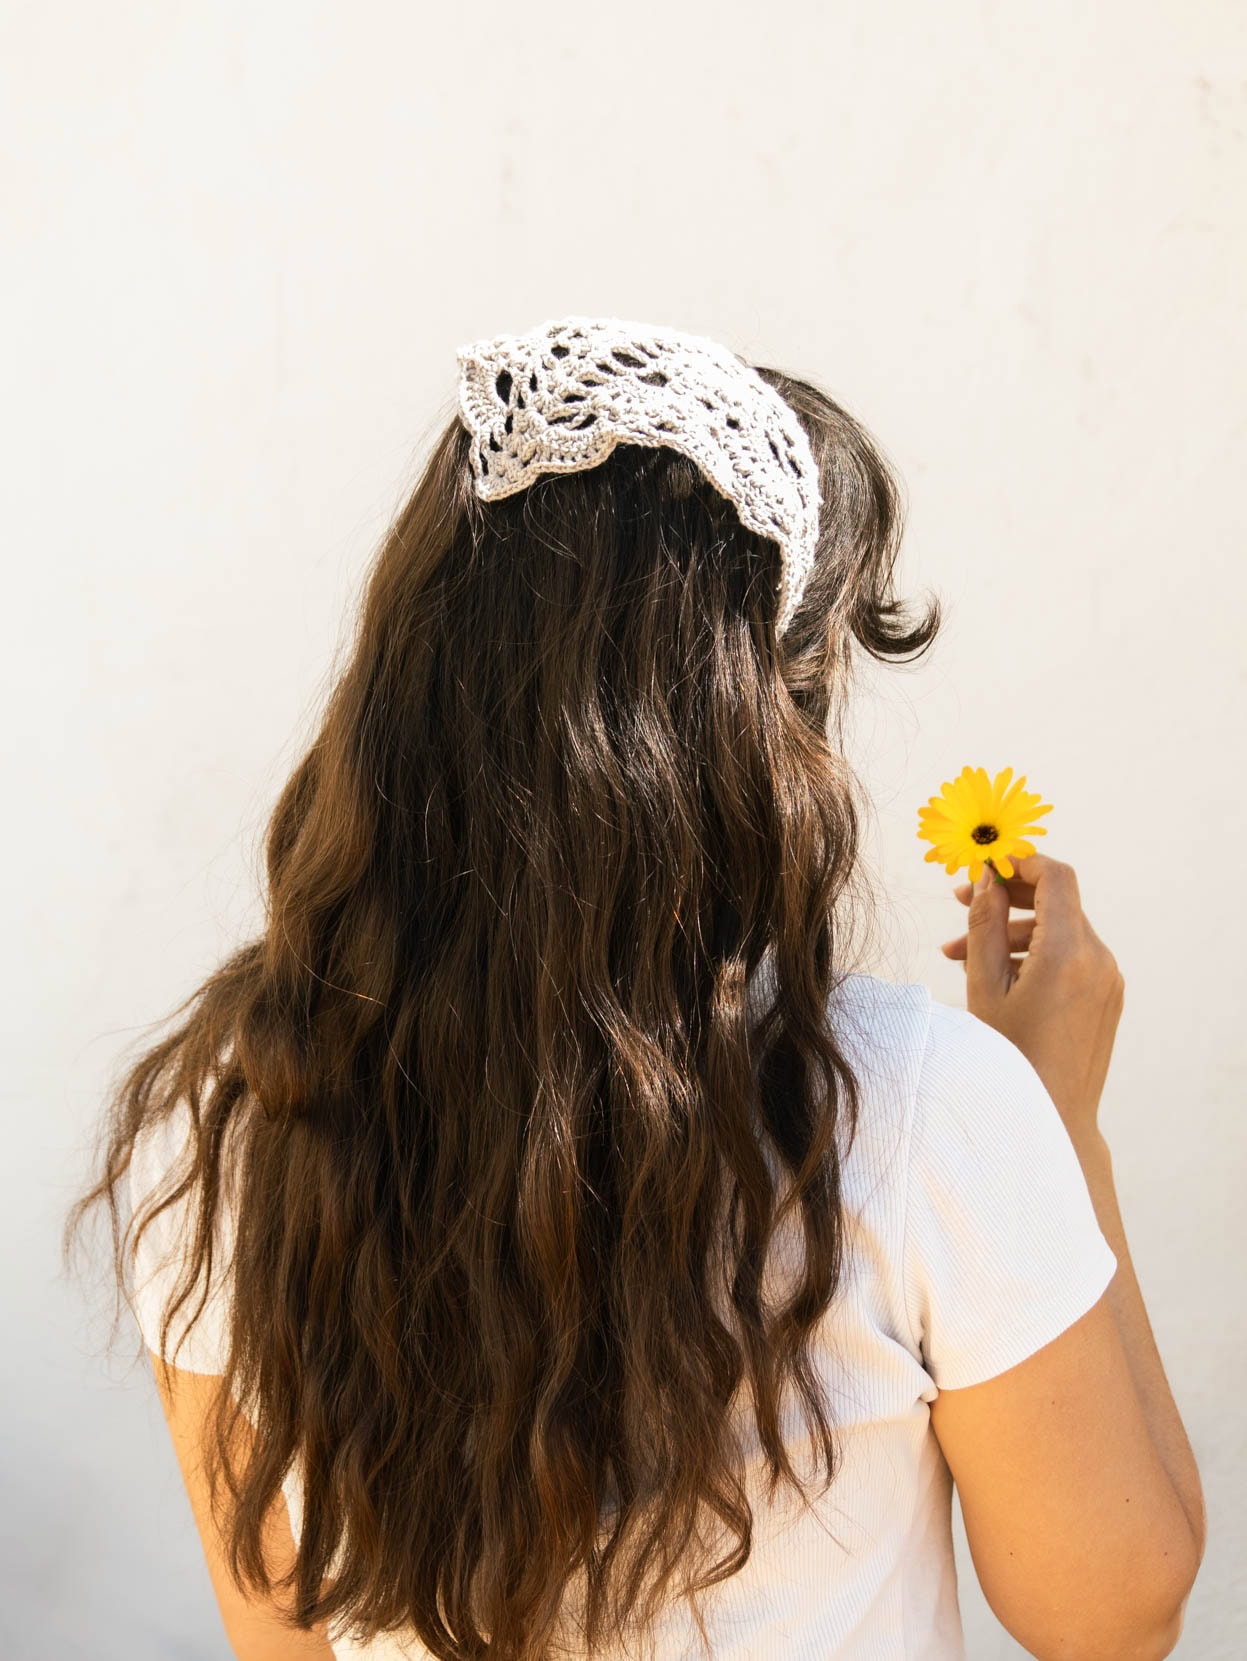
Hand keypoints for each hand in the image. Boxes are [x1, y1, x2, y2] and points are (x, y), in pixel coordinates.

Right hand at [939, 852, 1124, 1144]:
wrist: (1053, 1121)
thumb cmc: (1010, 1059)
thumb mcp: (984, 987)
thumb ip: (984, 926)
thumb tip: (987, 880)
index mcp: (1071, 952)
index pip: (1054, 877)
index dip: (1018, 861)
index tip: (982, 865)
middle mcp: (1099, 960)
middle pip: (1056, 902)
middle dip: (1006, 897)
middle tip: (961, 900)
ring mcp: (1108, 980)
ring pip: (1060, 931)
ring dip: (1014, 930)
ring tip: (960, 953)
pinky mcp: (1106, 998)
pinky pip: (1070, 957)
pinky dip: (1035, 953)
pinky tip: (995, 973)